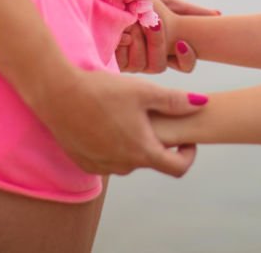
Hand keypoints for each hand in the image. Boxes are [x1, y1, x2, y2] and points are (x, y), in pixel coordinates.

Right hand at [33, 67, 206, 176]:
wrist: (58, 94)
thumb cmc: (103, 91)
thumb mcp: (144, 91)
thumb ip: (175, 101)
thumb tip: (202, 103)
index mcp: (142, 151)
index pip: (177, 168)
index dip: (188, 154)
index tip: (186, 138)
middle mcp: (123, 166)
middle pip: (151, 160)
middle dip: (158, 142)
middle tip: (153, 116)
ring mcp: (102, 167)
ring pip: (129, 159)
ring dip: (134, 143)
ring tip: (127, 115)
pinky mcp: (85, 162)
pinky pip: (108, 159)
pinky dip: (114, 146)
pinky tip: (106, 122)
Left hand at [116, 0, 218, 73]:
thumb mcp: (168, 3)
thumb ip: (191, 11)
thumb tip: (218, 15)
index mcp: (167, 48)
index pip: (184, 65)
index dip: (186, 59)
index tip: (181, 43)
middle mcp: (151, 59)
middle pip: (160, 66)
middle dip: (157, 43)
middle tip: (153, 22)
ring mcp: (133, 62)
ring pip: (142, 65)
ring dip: (140, 40)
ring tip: (134, 19)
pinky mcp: (115, 61)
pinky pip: (124, 63)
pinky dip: (124, 44)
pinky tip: (122, 29)